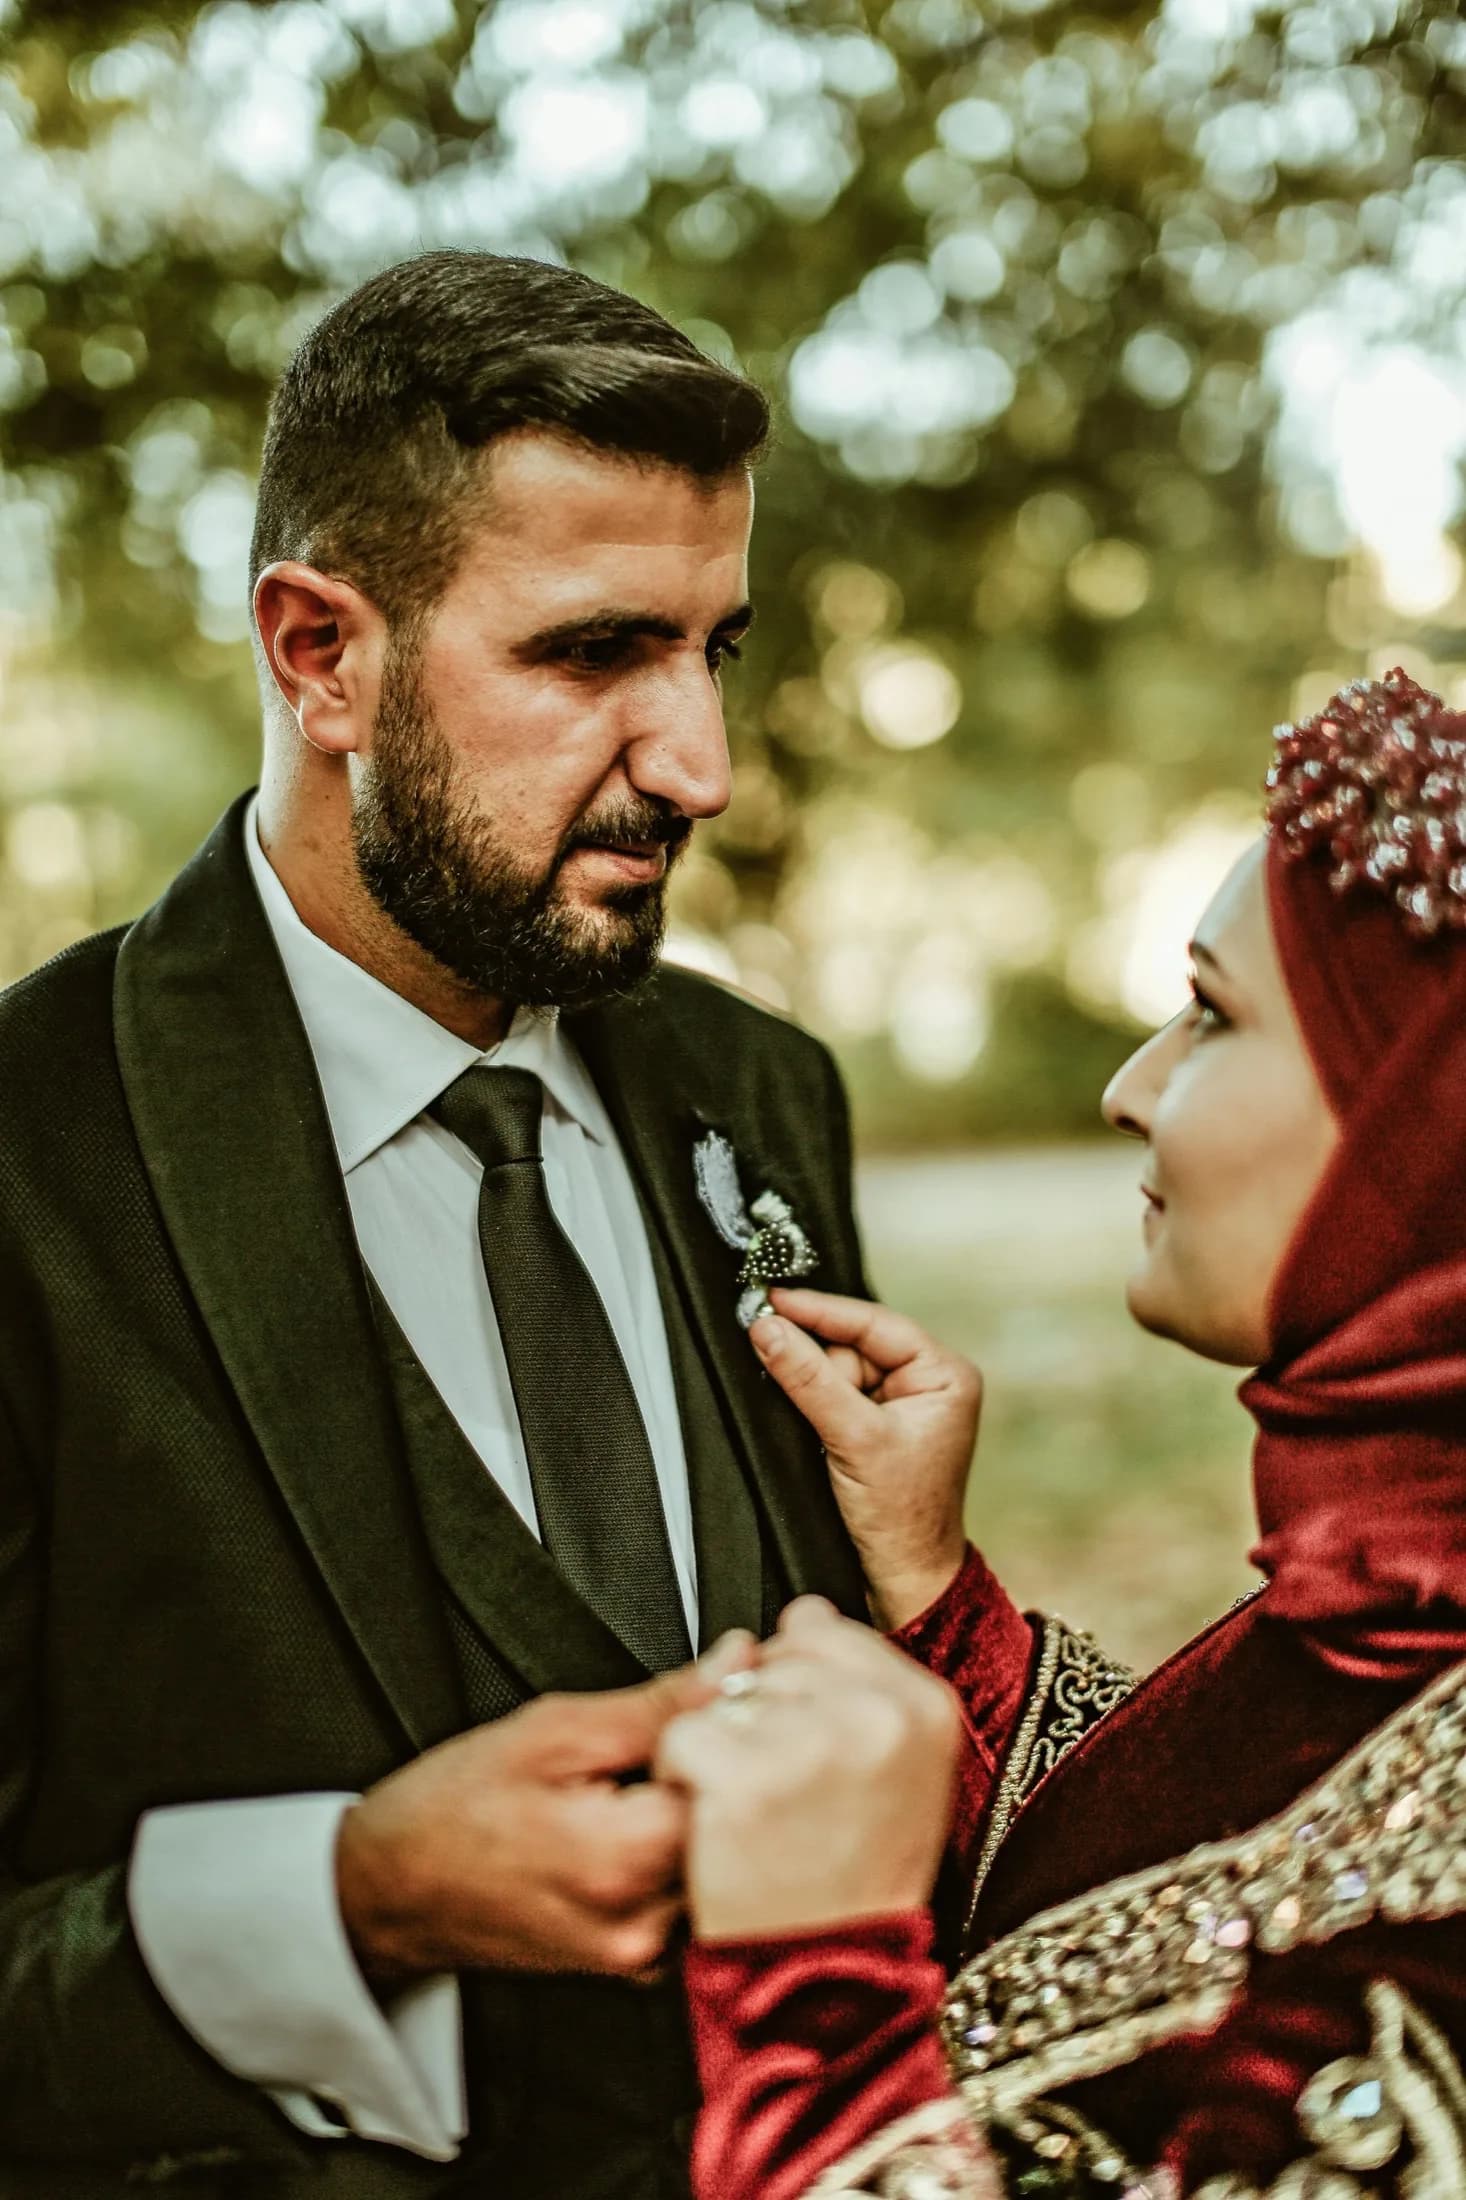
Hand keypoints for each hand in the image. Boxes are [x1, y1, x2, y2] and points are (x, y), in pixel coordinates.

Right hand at [336, 1636, 752, 1986]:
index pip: (745, 1787)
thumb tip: (738, 1661)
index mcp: (624, 1862)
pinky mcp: (636, 1963)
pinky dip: (686, 1851)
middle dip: (736, 1769)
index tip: (739, 1692)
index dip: (748, 1729)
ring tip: (663, 1771)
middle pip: (743, 1834)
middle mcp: (643, 1925)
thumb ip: (662, 1702)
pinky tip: (649, 1817)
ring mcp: (641, 1955)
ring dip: (712, 1812)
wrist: (390, 1887)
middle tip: (707, 1725)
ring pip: (724, 1868)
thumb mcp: (556, 1729)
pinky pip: (693, 1897)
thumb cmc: (452, 1808)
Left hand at [656, 1598, 959, 1939]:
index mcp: (925, 1708)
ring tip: (759, 1813)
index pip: (828, 1631)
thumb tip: (805, 1612)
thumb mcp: (896, 1775)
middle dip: (760, 1716)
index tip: (808, 1749)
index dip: (798, 1688)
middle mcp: (878, 1716)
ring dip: (722, 1746)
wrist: (828, 1984)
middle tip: (786, 1796)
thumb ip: (858, 1685)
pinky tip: (720, 1823)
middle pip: (776, 1658)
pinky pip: (684, 1735)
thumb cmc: (853, 1883)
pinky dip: (681, 1776)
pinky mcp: (747, 1777)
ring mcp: (813, 1744)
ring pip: (727, 1694)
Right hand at [750, 1290, 978, 1628]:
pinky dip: (813, 1406)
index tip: (773, 1299)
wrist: (904, 1580)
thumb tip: (768, 1328)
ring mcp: (900, 1405)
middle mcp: (927, 1383)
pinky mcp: (876, 1427)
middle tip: (772, 1357)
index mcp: (944, 1374)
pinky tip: (810, 1429)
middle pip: (850, 1345)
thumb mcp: (854, 1439)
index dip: (821, 1310)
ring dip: (812, 1388)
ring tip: (818, 1431)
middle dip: (815, 1362)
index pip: (875, 1322)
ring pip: (836, 1371)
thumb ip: (809, 1378)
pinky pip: (833, 1397)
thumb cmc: (902, 1518)